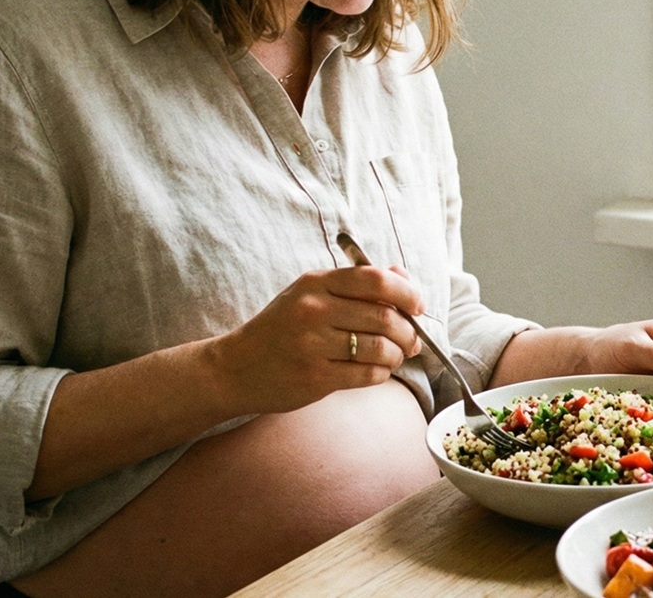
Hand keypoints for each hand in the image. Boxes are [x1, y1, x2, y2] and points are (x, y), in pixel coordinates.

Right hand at [212, 263, 424, 414]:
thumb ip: (357, 283)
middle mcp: (314, 309)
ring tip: (393, 357)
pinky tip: (375, 371)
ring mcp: (312, 344)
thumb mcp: (312, 294)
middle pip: (385, 317)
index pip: (376, 280)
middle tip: (412, 341)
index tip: (417, 306)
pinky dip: (381, 374)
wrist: (235, 367)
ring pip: (380, 349)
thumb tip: (403, 276)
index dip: (407, 292)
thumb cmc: (281, 328)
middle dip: (409, 332)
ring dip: (397, 355)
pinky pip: (367, 375)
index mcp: (316, 282)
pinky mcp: (314, 377)